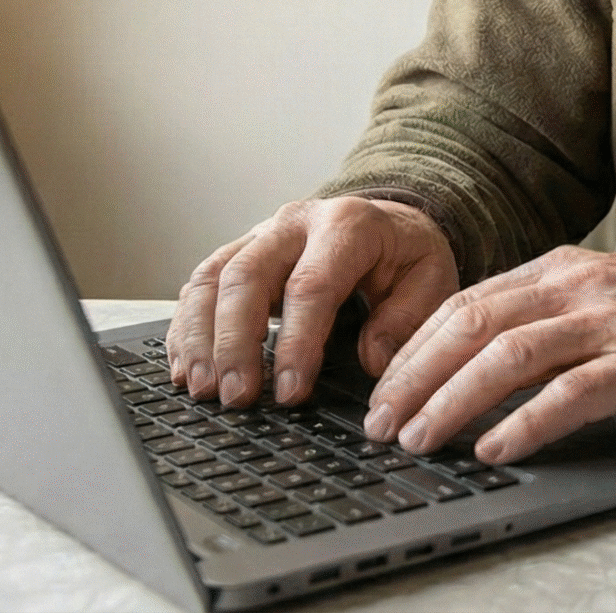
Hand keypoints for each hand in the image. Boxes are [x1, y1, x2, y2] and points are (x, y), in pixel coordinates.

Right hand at [166, 196, 456, 408]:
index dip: (296, 342)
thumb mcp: (430, 278)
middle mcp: (294, 224)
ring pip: (212, 278)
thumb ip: (407, 317)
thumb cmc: (405, 254)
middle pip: (247, 277)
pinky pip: (198, 284)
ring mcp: (259, 235)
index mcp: (347, 226)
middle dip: (235, 343)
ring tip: (202, 389)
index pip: (311, 285)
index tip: (290, 392)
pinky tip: (184, 368)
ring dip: (201, 338)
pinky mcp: (237, 252)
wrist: (386, 218)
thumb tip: (372, 360)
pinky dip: (186, 328)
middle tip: (236, 397)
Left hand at [362, 247, 615, 464]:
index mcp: (560, 269)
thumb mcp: (601, 304)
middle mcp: (579, 286)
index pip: (464, 303)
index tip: (379, 391)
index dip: (412, 348)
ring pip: (511, 354)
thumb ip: (543, 322)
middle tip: (380, 423)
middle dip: (415, 376)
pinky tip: (495, 447)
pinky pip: (573, 393)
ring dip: (454, 399)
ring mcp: (614, 320)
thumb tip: (467, 363)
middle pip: (473, 324)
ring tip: (420, 438)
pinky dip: (527, 422)